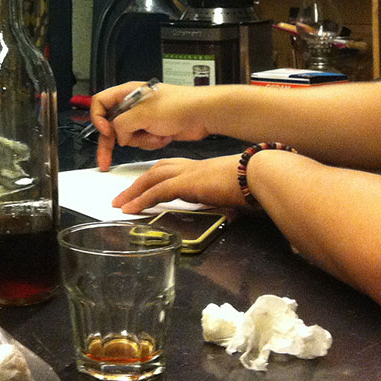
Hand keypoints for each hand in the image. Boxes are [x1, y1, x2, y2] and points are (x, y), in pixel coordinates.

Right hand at [90, 81, 211, 169]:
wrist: (202, 114)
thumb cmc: (179, 105)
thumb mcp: (142, 114)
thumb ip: (121, 125)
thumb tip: (117, 136)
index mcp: (127, 93)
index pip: (100, 103)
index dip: (98, 119)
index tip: (107, 132)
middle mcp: (133, 105)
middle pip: (111, 125)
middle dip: (112, 142)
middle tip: (105, 161)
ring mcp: (143, 118)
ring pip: (128, 137)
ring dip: (142, 140)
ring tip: (157, 133)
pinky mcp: (153, 129)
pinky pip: (142, 142)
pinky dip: (152, 142)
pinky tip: (164, 136)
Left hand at [111, 156, 245, 213]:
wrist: (261, 174)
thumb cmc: (255, 183)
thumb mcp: (238, 193)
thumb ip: (231, 201)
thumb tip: (236, 213)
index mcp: (203, 168)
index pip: (172, 168)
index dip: (156, 177)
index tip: (144, 185)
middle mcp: (192, 167)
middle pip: (157, 170)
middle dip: (138, 183)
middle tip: (123, 196)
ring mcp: (188, 173)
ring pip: (152, 179)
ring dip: (133, 191)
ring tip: (120, 204)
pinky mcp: (186, 183)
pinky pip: (157, 191)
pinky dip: (141, 199)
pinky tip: (130, 209)